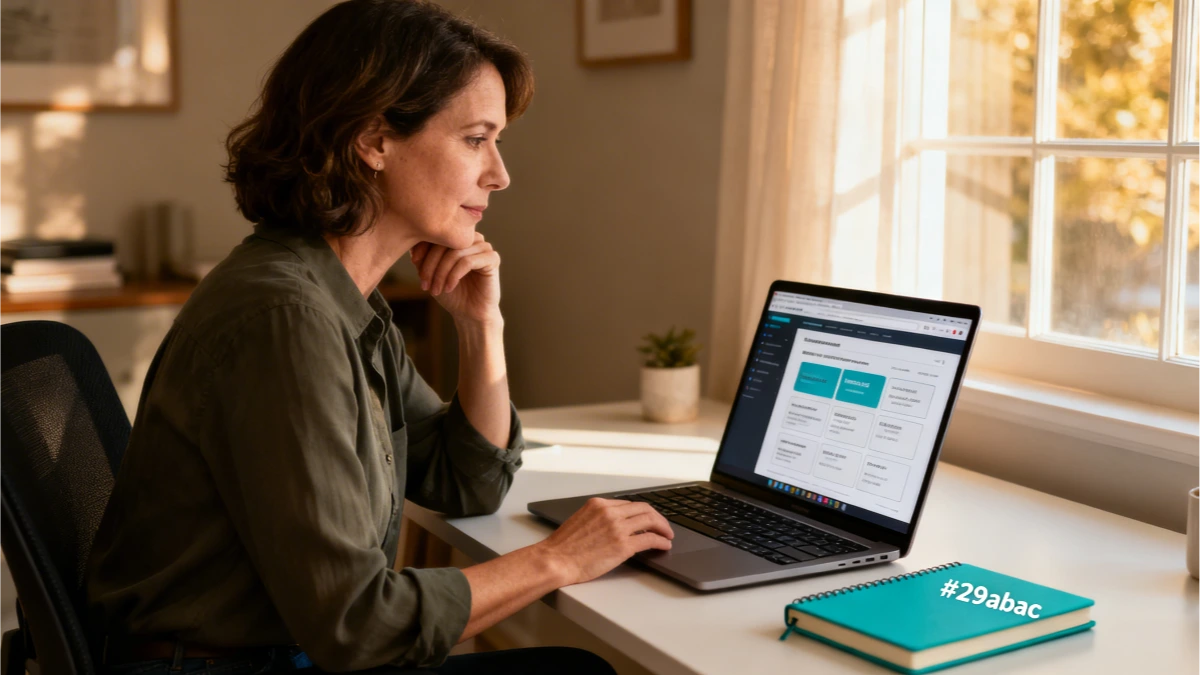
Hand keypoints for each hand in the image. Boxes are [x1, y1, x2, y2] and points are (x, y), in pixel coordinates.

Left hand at [410, 232, 501, 323]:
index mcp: (458, 236)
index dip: (423, 246)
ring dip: (441, 273)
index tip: (415, 262)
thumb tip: (413, 243)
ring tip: (435, 289)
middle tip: (424, 283)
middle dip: (431, 264)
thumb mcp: (431, 272)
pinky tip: (449, 287)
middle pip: (446, 241)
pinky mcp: (492, 259)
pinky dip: (454, 276)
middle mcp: (472, 238)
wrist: (469, 313)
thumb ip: (423, 256)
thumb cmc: (451, 293)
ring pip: (455, 252)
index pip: (438, 232)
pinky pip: (468, 261)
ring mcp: (484, 247)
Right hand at [537, 498, 674, 586]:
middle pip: (644, 509)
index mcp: (599, 504)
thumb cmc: (563, 547)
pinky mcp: (623, 545)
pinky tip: (664, 545)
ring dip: (663, 528)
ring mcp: (618, 528)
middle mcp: (610, 512)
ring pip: (650, 521)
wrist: (556, 560)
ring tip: (667, 535)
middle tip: (663, 526)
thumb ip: (598, 518)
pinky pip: (650, 539)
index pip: (629, 504)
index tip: (648, 519)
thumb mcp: (580, 520)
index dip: (642, 512)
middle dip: (657, 518)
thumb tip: (614, 525)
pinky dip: (661, 541)